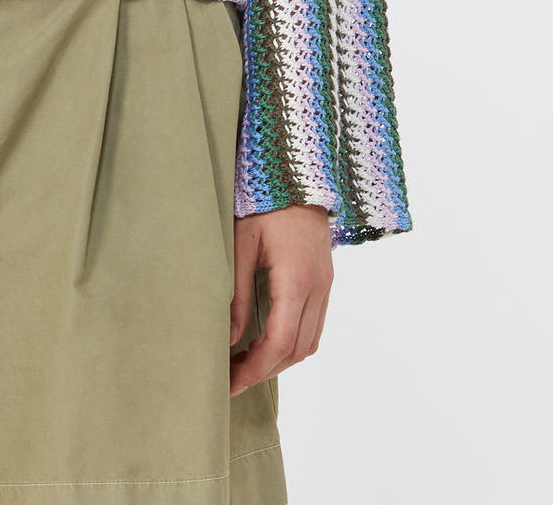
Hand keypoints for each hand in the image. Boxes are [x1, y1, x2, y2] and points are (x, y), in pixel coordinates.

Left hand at [228, 203, 332, 394]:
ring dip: (280, 358)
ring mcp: (326, 284)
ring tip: (246, 361)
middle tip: (232, 377)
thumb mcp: (241, 243)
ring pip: (310, 341)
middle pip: (298, 349)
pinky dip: (292, 341)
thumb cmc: (265, 201)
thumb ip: (236, 292)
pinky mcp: (325, 278)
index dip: (255, 368)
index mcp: (297, 279)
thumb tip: (227, 336)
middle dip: (265, 369)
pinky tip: (267, 338)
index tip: (230, 382)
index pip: (280, 342)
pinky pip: (315, 324)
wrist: (297, 171)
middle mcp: (318, 287)